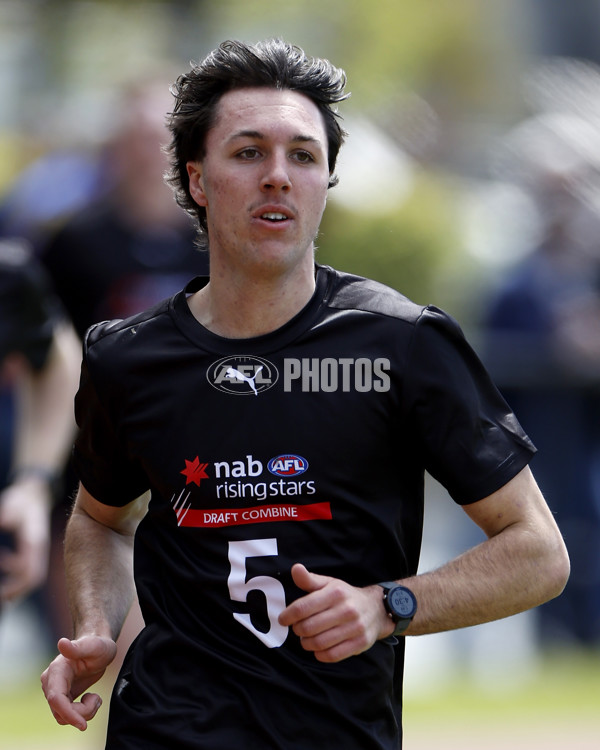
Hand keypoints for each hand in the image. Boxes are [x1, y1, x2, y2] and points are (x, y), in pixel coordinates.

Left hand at [0, 478, 50, 602]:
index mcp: (35, 543)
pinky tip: (1, 560)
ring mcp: (37, 547)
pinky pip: (27, 563)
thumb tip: (2, 527)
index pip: (31, 573)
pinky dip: (15, 568)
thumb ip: (7, 517)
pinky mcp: (33, 545)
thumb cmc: (22, 499)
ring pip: (31, 572)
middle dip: (18, 591)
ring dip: (17, 583)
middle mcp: (38, 548)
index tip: (3, 596)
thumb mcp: (11, 507)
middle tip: (2, 600)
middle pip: (33, 578)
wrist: (35, 490)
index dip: (18, 588)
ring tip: (2, 590)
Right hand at [41, 635, 117, 730]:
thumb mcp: (93, 646)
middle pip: (60, 711)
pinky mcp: (61, 697)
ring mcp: (54, 691)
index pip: (56, 698)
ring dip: (82, 714)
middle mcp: (51, 682)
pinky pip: (67, 715)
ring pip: (63, 716)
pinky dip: (81, 713)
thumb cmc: (97, 645)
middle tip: (97, 699)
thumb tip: (61, 643)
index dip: (68, 713)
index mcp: (57, 670)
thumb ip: (77, 648)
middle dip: (80, 713)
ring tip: (95, 698)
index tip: (83, 724)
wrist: (98, 649)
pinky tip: (91, 698)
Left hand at [278, 563, 392, 662]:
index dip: (288, 615)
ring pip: (318, 643)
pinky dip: (319, 654)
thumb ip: (309, 579)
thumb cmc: (345, 596)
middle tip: (297, 628)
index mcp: (336, 593)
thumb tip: (295, 569)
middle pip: (308, 627)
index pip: (303, 607)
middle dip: (297, 630)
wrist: (376, 609)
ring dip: (306, 643)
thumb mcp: (329, 584)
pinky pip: (332, 655)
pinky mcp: (360, 643)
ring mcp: (355, 627)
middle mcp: (346, 609)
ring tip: (306, 638)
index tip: (283, 619)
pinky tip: (318, 648)